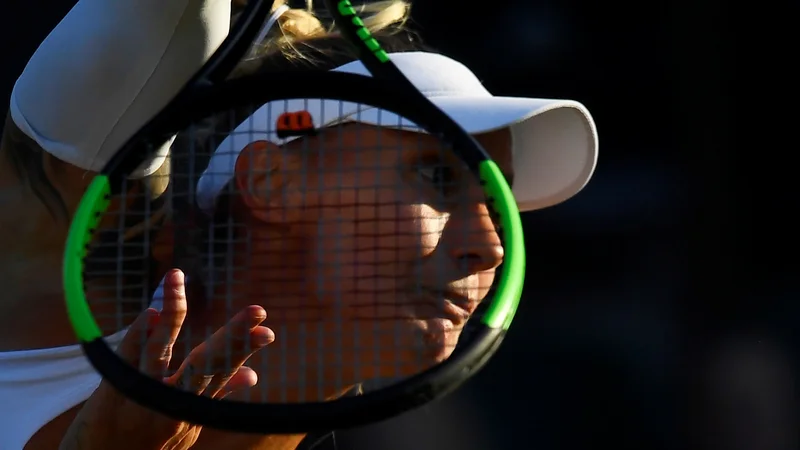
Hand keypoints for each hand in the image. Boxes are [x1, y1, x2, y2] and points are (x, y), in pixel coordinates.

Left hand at [59, 269, 273, 449]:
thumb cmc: (148, 443)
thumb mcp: (187, 424)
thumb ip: (215, 394)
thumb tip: (253, 374)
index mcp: (194, 409)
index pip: (225, 373)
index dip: (245, 350)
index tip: (267, 331)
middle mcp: (172, 404)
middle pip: (207, 365)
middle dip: (233, 337)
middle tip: (257, 312)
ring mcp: (140, 396)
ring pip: (160, 353)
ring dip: (171, 314)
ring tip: (177, 278)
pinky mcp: (110, 391)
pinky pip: (124, 357)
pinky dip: (137, 332)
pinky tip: (152, 311)